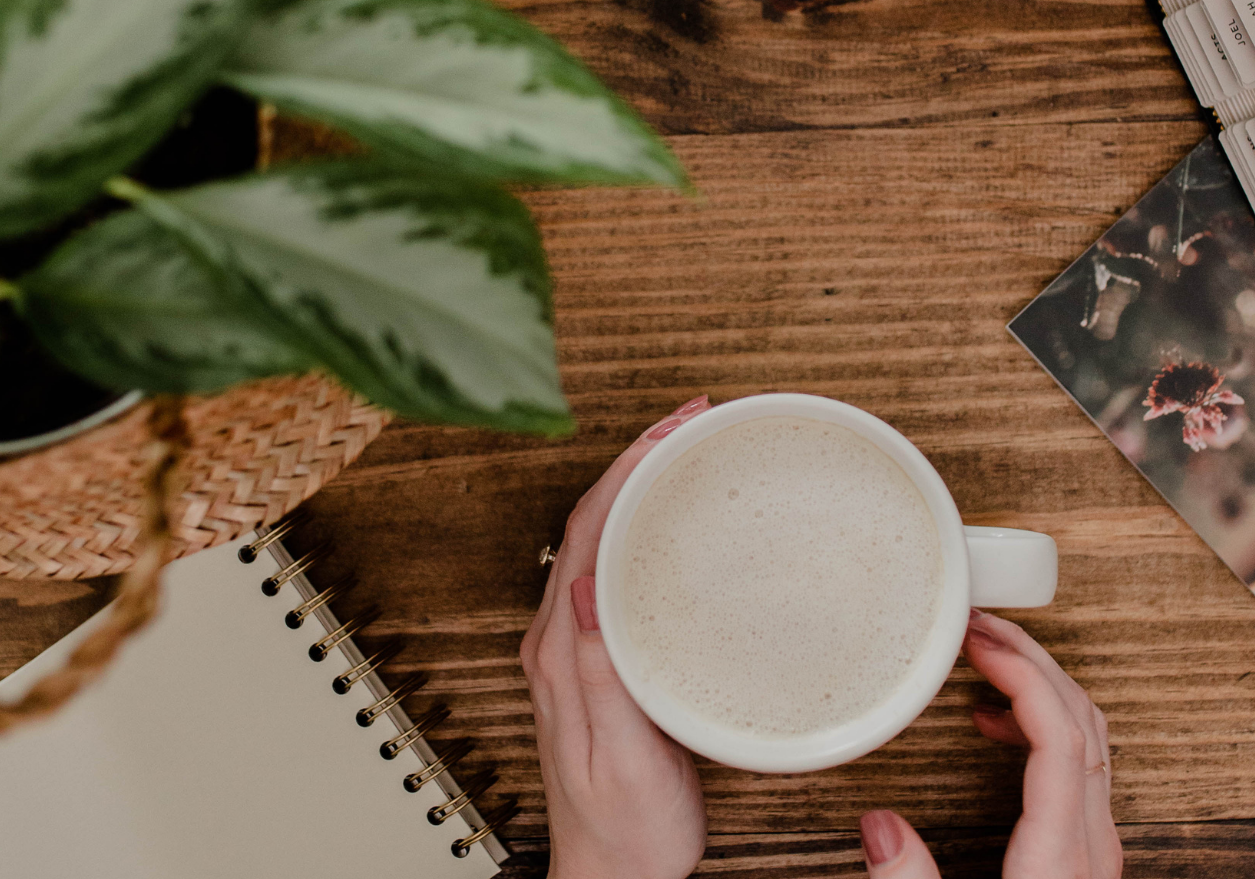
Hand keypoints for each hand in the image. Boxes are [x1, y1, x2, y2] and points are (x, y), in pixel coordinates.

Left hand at [519, 397, 712, 878]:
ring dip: (642, 487)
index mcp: (560, 653)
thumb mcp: (618, 755)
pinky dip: (648, 529)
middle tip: (693, 421)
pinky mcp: (607, 660)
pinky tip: (682, 522)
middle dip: (637, 460)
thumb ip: (596, 673)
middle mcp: (563, 641)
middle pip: (591, 523)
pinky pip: (620, 572)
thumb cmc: (622, 828)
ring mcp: (582, 648)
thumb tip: (582, 586)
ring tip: (690, 450)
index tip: (668, 432)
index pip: (583, 534)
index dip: (625, 472)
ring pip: (604, 541)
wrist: (615, 874)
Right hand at [859, 610, 1120, 877]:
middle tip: (980, 626)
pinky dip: (1044, 722)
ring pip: (1088, 738)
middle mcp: (1091, 845)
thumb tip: (879, 824)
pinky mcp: (1083, 852)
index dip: (1022, 675)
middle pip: (1081, 722)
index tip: (979, 641)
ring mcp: (1094, 846)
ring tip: (986, 660)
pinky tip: (995, 723)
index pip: (1060, 738)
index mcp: (1060, 859)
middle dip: (1030, 660)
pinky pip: (1080, 763)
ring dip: (1040, 686)